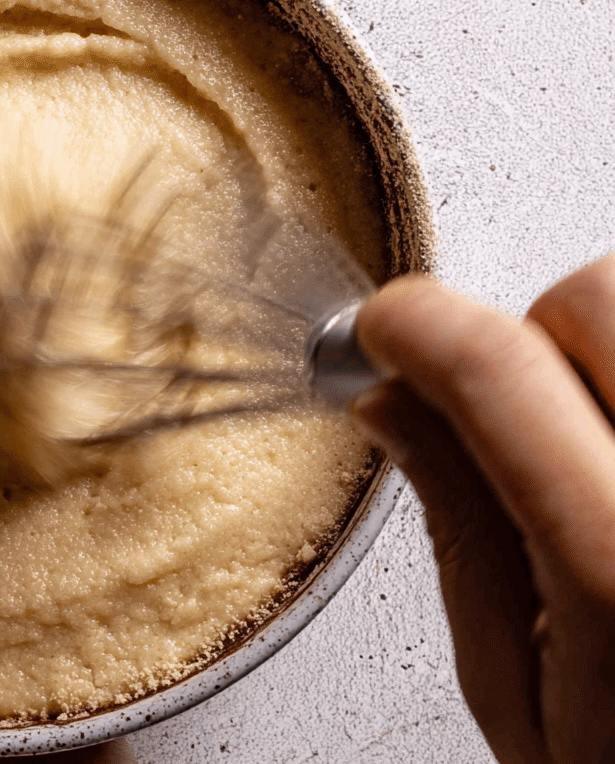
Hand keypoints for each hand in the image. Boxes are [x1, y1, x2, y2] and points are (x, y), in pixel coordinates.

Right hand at [352, 255, 614, 763]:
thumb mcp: (518, 690)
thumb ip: (460, 530)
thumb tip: (396, 407)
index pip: (497, 370)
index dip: (416, 325)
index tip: (390, 330)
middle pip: (596, 291)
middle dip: (530, 332)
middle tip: (518, 412)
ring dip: (602, 348)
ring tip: (596, 447)